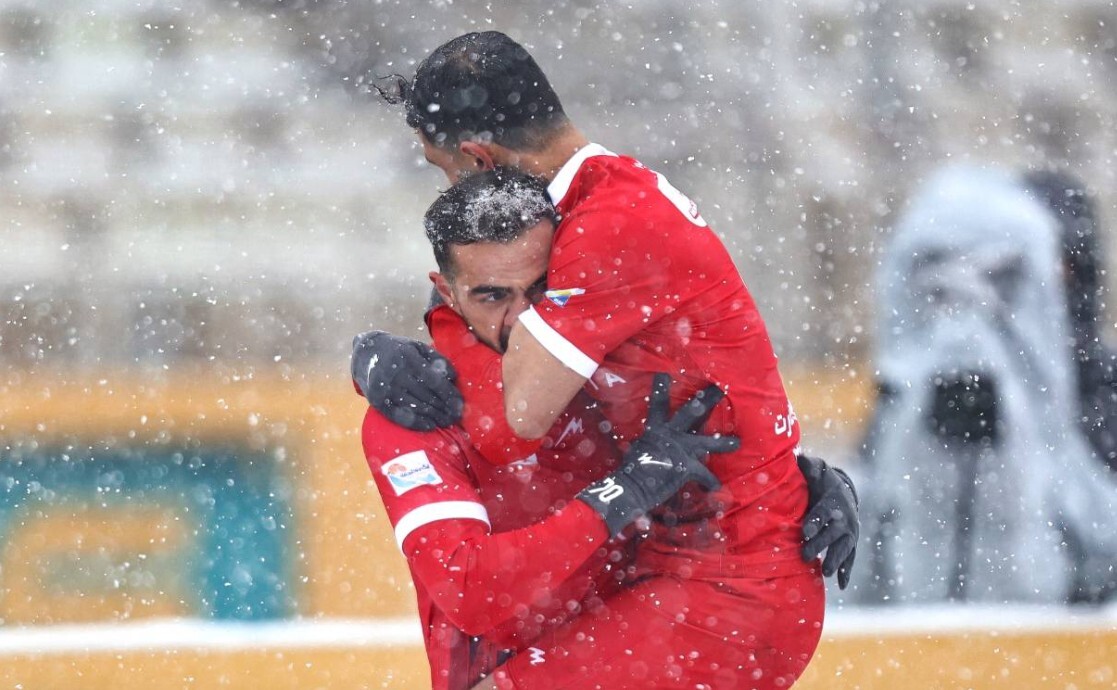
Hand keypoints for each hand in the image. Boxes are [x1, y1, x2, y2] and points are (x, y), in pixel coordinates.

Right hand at [351, 330, 463, 430]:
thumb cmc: (399, 350)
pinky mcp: (377, 401)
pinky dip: (416, 423)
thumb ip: (437, 359)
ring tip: (447, 422)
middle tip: (457, 417)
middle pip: (426, 395)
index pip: (433, 380)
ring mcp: (385, 388)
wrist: (365, 353)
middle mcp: (395, 373)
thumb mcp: (417, 347)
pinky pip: (399, 416)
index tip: (460, 404)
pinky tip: (430, 425)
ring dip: (434, 417)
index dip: (448, 394)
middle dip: (444, 408)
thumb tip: (453, 378)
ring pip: (415, 407)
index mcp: (408, 357)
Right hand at [577, 374, 738, 536]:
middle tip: (720, 389)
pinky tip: (715, 487)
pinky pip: (705, 475)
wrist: (633, 487)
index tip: (664, 374)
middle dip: (707, 400)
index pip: (658, 403)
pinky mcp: (687, 467)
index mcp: (656, 429)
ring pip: (708, 442)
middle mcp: (671, 434)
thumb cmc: (631, 470)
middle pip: (692, 412)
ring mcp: (681, 449)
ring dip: (724, 443)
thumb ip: (646, 444)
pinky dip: (710, 482)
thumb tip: (641, 445)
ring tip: (737, 443)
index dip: (660, 388)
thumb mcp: (637, 450)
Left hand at [797, 453, 858, 588]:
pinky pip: (851, 559)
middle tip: (805, 554)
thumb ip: (808, 467)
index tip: (804, 530)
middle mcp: (845, 518)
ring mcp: (851, 533)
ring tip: (825, 573)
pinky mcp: (851, 544)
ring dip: (835, 560)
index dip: (815, 520)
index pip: (824, 511)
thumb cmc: (823, 485)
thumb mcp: (817, 473)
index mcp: (834, 502)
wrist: (844, 494)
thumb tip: (798, 457)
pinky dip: (846, 572)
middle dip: (820, 544)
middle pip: (833, 533)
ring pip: (843, 548)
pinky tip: (840, 585)